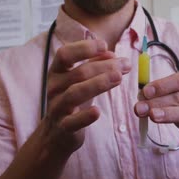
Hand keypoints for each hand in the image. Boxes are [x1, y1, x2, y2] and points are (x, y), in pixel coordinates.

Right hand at [40, 39, 130, 154]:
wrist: (55, 134)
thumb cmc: (71, 101)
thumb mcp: (79, 81)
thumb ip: (93, 65)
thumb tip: (111, 53)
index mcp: (57, 73)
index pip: (65, 54)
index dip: (83, 48)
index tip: (104, 45)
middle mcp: (54, 88)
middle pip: (78, 73)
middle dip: (104, 67)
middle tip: (125, 65)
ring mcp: (57, 108)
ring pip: (75, 93)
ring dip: (98, 84)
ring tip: (119, 77)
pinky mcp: (63, 127)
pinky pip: (72, 122)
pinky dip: (84, 117)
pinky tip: (97, 111)